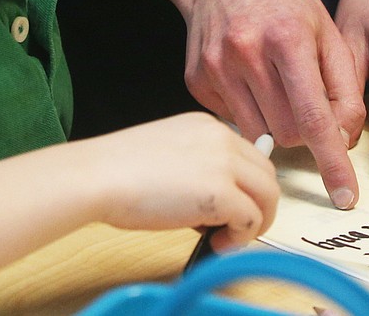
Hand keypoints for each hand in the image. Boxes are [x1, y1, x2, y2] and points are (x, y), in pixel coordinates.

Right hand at [82, 113, 278, 250]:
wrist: (100, 175)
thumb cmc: (119, 169)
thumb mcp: (169, 153)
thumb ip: (198, 167)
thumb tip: (218, 201)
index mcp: (207, 126)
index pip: (249, 155)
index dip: (246, 186)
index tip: (235, 206)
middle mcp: (221, 138)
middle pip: (267, 173)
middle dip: (259, 205)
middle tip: (235, 227)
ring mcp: (224, 163)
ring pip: (268, 195)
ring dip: (254, 223)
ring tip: (226, 238)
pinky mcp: (221, 192)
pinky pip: (252, 219)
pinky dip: (241, 238)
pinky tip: (217, 242)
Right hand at [178, 0, 366, 210]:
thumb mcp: (324, 25)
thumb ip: (343, 81)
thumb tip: (345, 137)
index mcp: (288, 37)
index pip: (315, 117)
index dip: (333, 161)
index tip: (345, 196)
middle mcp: (248, 54)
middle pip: (289, 133)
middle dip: (306, 131)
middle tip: (307, 102)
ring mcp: (217, 69)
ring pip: (260, 135)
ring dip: (277, 123)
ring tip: (276, 85)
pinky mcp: (195, 81)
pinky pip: (232, 122)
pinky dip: (249, 111)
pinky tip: (248, 78)